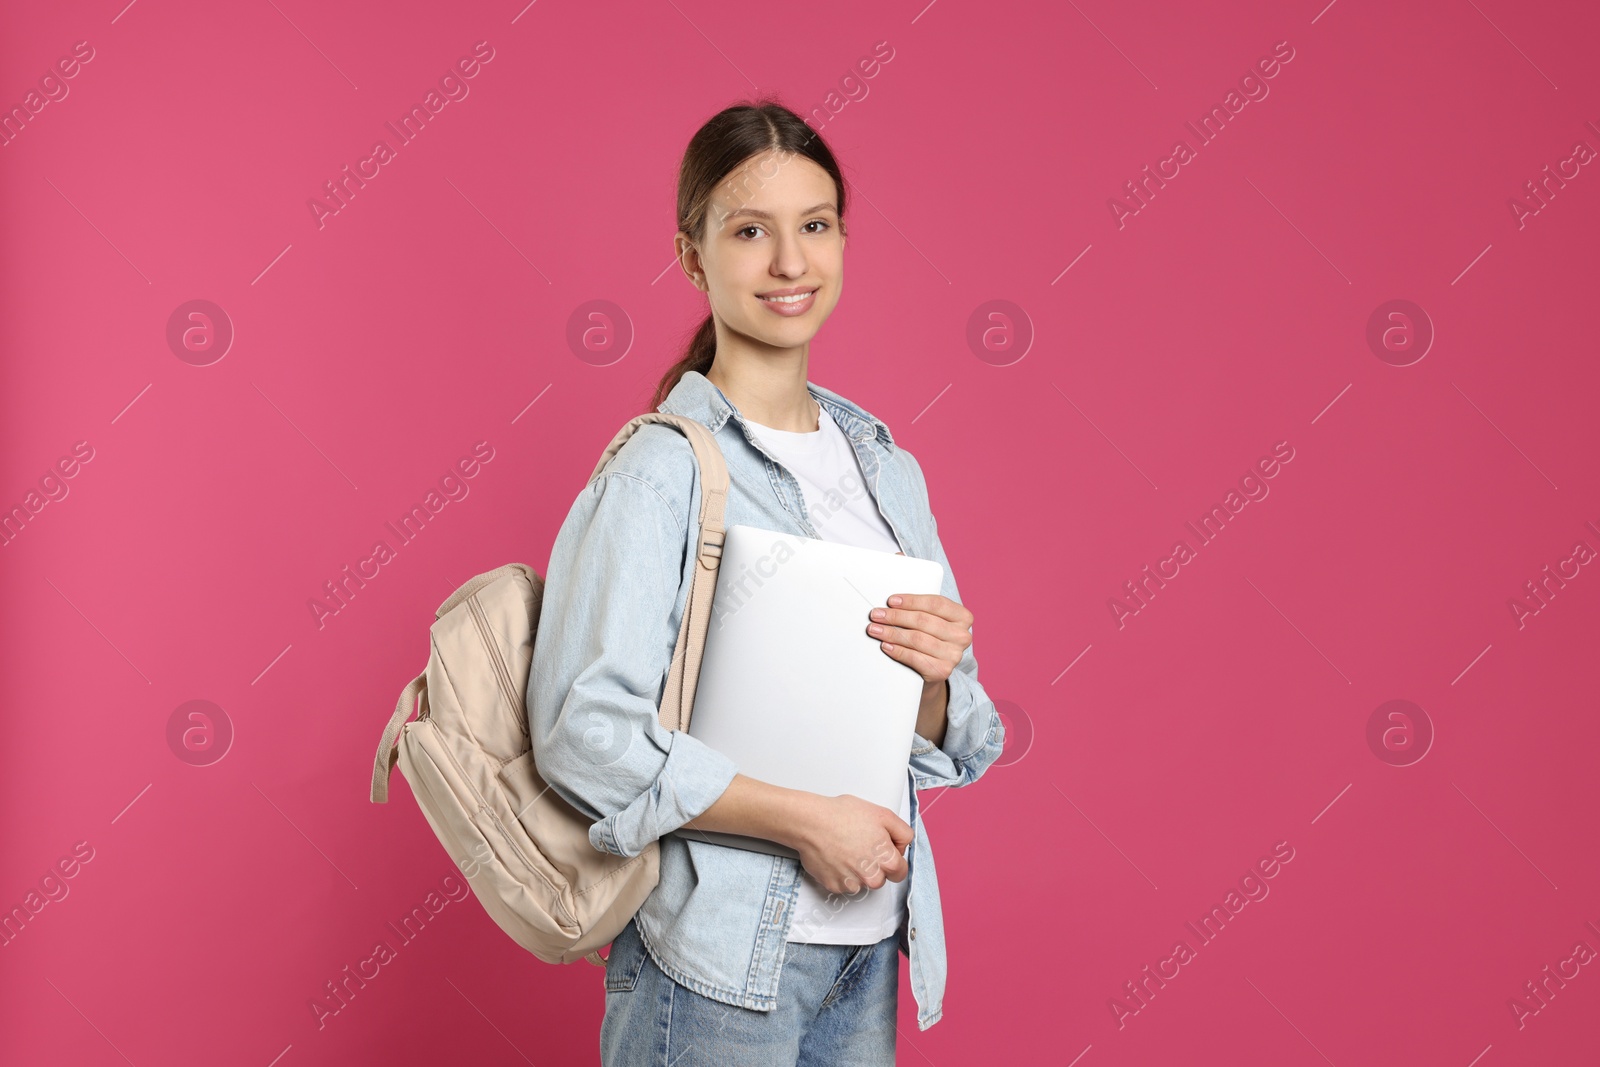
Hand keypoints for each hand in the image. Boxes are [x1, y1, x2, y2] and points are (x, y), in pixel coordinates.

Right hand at [792, 794, 911, 895]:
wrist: (812, 823)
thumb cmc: (843, 815)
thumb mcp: (883, 814)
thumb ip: (902, 832)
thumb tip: (903, 846)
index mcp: (887, 861)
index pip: (900, 872)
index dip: (892, 858)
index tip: (883, 850)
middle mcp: (871, 878)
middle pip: (880, 878)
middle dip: (874, 865)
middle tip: (861, 845)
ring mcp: (852, 884)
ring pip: (862, 882)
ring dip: (857, 870)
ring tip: (846, 848)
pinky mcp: (834, 886)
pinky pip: (843, 883)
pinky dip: (841, 872)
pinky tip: (835, 855)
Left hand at [866, 591, 973, 687]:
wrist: (935, 671)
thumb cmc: (931, 639)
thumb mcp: (932, 621)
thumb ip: (920, 610)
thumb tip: (891, 604)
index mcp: (963, 617)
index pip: (935, 604)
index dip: (911, 601)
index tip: (891, 601)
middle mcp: (962, 636)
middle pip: (923, 621)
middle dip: (896, 616)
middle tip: (876, 615)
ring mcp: (954, 655)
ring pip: (917, 639)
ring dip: (892, 633)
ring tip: (875, 630)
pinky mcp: (942, 671)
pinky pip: (915, 658)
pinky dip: (897, 651)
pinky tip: (886, 646)